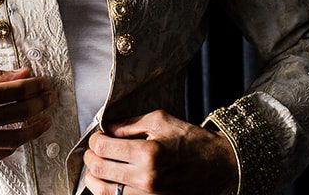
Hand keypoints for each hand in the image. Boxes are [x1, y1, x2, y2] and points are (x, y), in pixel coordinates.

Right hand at [0, 58, 54, 163]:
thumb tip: (26, 76)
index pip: (19, 92)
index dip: (36, 87)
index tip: (44, 83)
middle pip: (20, 115)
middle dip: (39, 105)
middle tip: (49, 98)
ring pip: (12, 140)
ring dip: (32, 130)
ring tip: (43, 121)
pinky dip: (10, 146)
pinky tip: (18, 136)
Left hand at [83, 109, 237, 194]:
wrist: (218, 166)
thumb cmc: (191, 140)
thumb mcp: (161, 121)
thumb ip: (130, 124)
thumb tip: (106, 128)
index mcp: (148, 153)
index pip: (103, 148)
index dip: (95, 140)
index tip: (98, 136)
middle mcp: (145, 178)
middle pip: (99, 170)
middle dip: (91, 157)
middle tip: (94, 150)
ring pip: (103, 192)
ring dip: (94, 178)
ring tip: (98, 167)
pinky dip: (109, 192)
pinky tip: (111, 181)